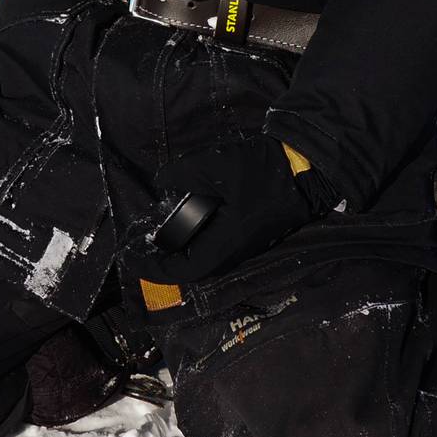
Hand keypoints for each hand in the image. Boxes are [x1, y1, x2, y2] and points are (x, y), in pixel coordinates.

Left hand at [130, 135, 320, 284]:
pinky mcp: (250, 236)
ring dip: (179, 250)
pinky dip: (195, 240)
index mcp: (227, 243)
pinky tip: (184, 221)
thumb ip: (181, 174)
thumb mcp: (214, 165)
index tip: (132, 256)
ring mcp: (245, 247)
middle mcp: (236, 253)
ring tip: (157, 233)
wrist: (304, 168)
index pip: (184, 271)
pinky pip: (215, 247)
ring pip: (204, 259)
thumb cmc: (261, 170)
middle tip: (140, 245)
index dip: (155, 267)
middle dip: (163, 260)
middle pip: (192, 269)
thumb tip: (161, 181)